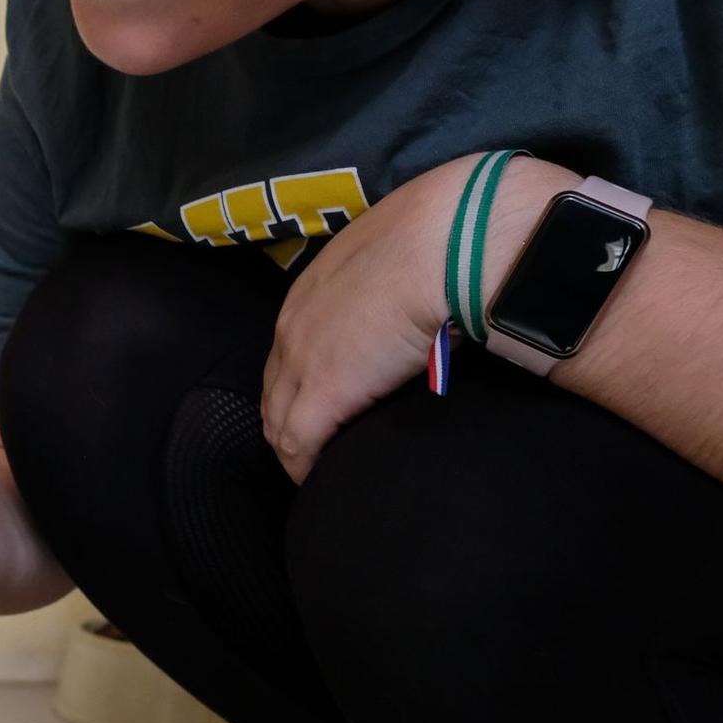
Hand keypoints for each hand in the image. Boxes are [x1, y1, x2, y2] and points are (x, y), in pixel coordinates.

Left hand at [261, 154, 572, 482]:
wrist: (447, 242)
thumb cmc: (443, 240)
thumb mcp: (406, 257)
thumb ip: (400, 281)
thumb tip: (432, 295)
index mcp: (313, 292)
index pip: (290, 350)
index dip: (301, 383)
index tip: (323, 406)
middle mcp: (294, 326)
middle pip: (275, 389)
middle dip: (290, 421)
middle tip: (316, 451)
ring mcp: (302, 360)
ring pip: (279, 421)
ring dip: (296, 450)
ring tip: (321, 473)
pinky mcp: (322, 392)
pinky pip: (298, 444)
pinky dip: (306, 467)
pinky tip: (321, 483)